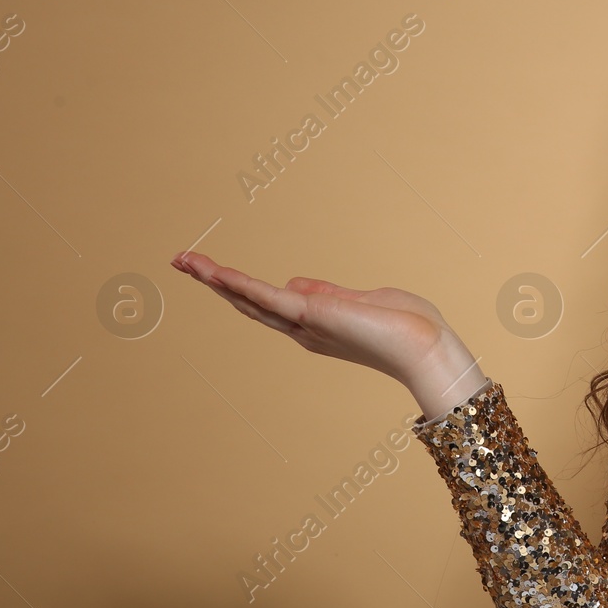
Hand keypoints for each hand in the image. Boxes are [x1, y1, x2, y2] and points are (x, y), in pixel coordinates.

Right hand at [172, 251, 484, 417]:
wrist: (424, 347)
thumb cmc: (406, 327)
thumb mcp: (362, 301)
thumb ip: (328, 294)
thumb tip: (293, 284)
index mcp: (315, 325)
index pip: (270, 303)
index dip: (240, 288)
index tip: (215, 272)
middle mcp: (303, 330)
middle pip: (248, 302)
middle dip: (215, 282)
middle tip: (183, 262)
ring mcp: (304, 324)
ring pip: (249, 299)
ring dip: (214, 279)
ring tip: (183, 260)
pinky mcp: (311, 315)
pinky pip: (266, 296)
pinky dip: (237, 283)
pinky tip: (212, 271)